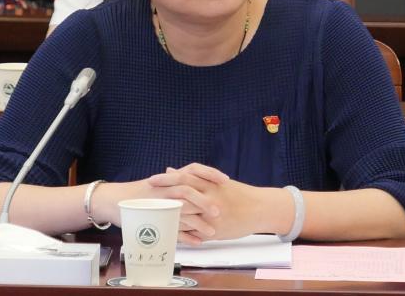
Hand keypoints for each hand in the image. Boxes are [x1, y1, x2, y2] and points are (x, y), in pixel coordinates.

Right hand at [90, 171, 224, 242]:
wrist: (114, 200)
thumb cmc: (141, 192)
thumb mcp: (161, 183)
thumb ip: (178, 181)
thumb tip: (199, 180)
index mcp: (168, 178)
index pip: (192, 170)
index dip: (210, 174)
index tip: (225, 179)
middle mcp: (164, 189)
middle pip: (187, 192)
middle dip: (205, 201)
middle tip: (220, 210)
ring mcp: (158, 205)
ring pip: (180, 212)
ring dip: (198, 222)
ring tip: (213, 231)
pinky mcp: (152, 221)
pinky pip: (171, 229)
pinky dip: (185, 236)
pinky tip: (198, 241)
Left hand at [148, 164, 285, 242]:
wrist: (259, 209)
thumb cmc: (238, 194)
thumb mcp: (216, 182)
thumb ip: (193, 176)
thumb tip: (170, 170)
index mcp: (210, 185)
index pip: (184, 179)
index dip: (167, 180)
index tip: (152, 180)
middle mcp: (209, 199)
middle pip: (181, 196)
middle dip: (162, 197)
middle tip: (146, 197)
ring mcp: (211, 217)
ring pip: (184, 217)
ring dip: (168, 216)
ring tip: (151, 216)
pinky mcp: (214, 231)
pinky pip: (193, 233)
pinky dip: (180, 233)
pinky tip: (167, 232)